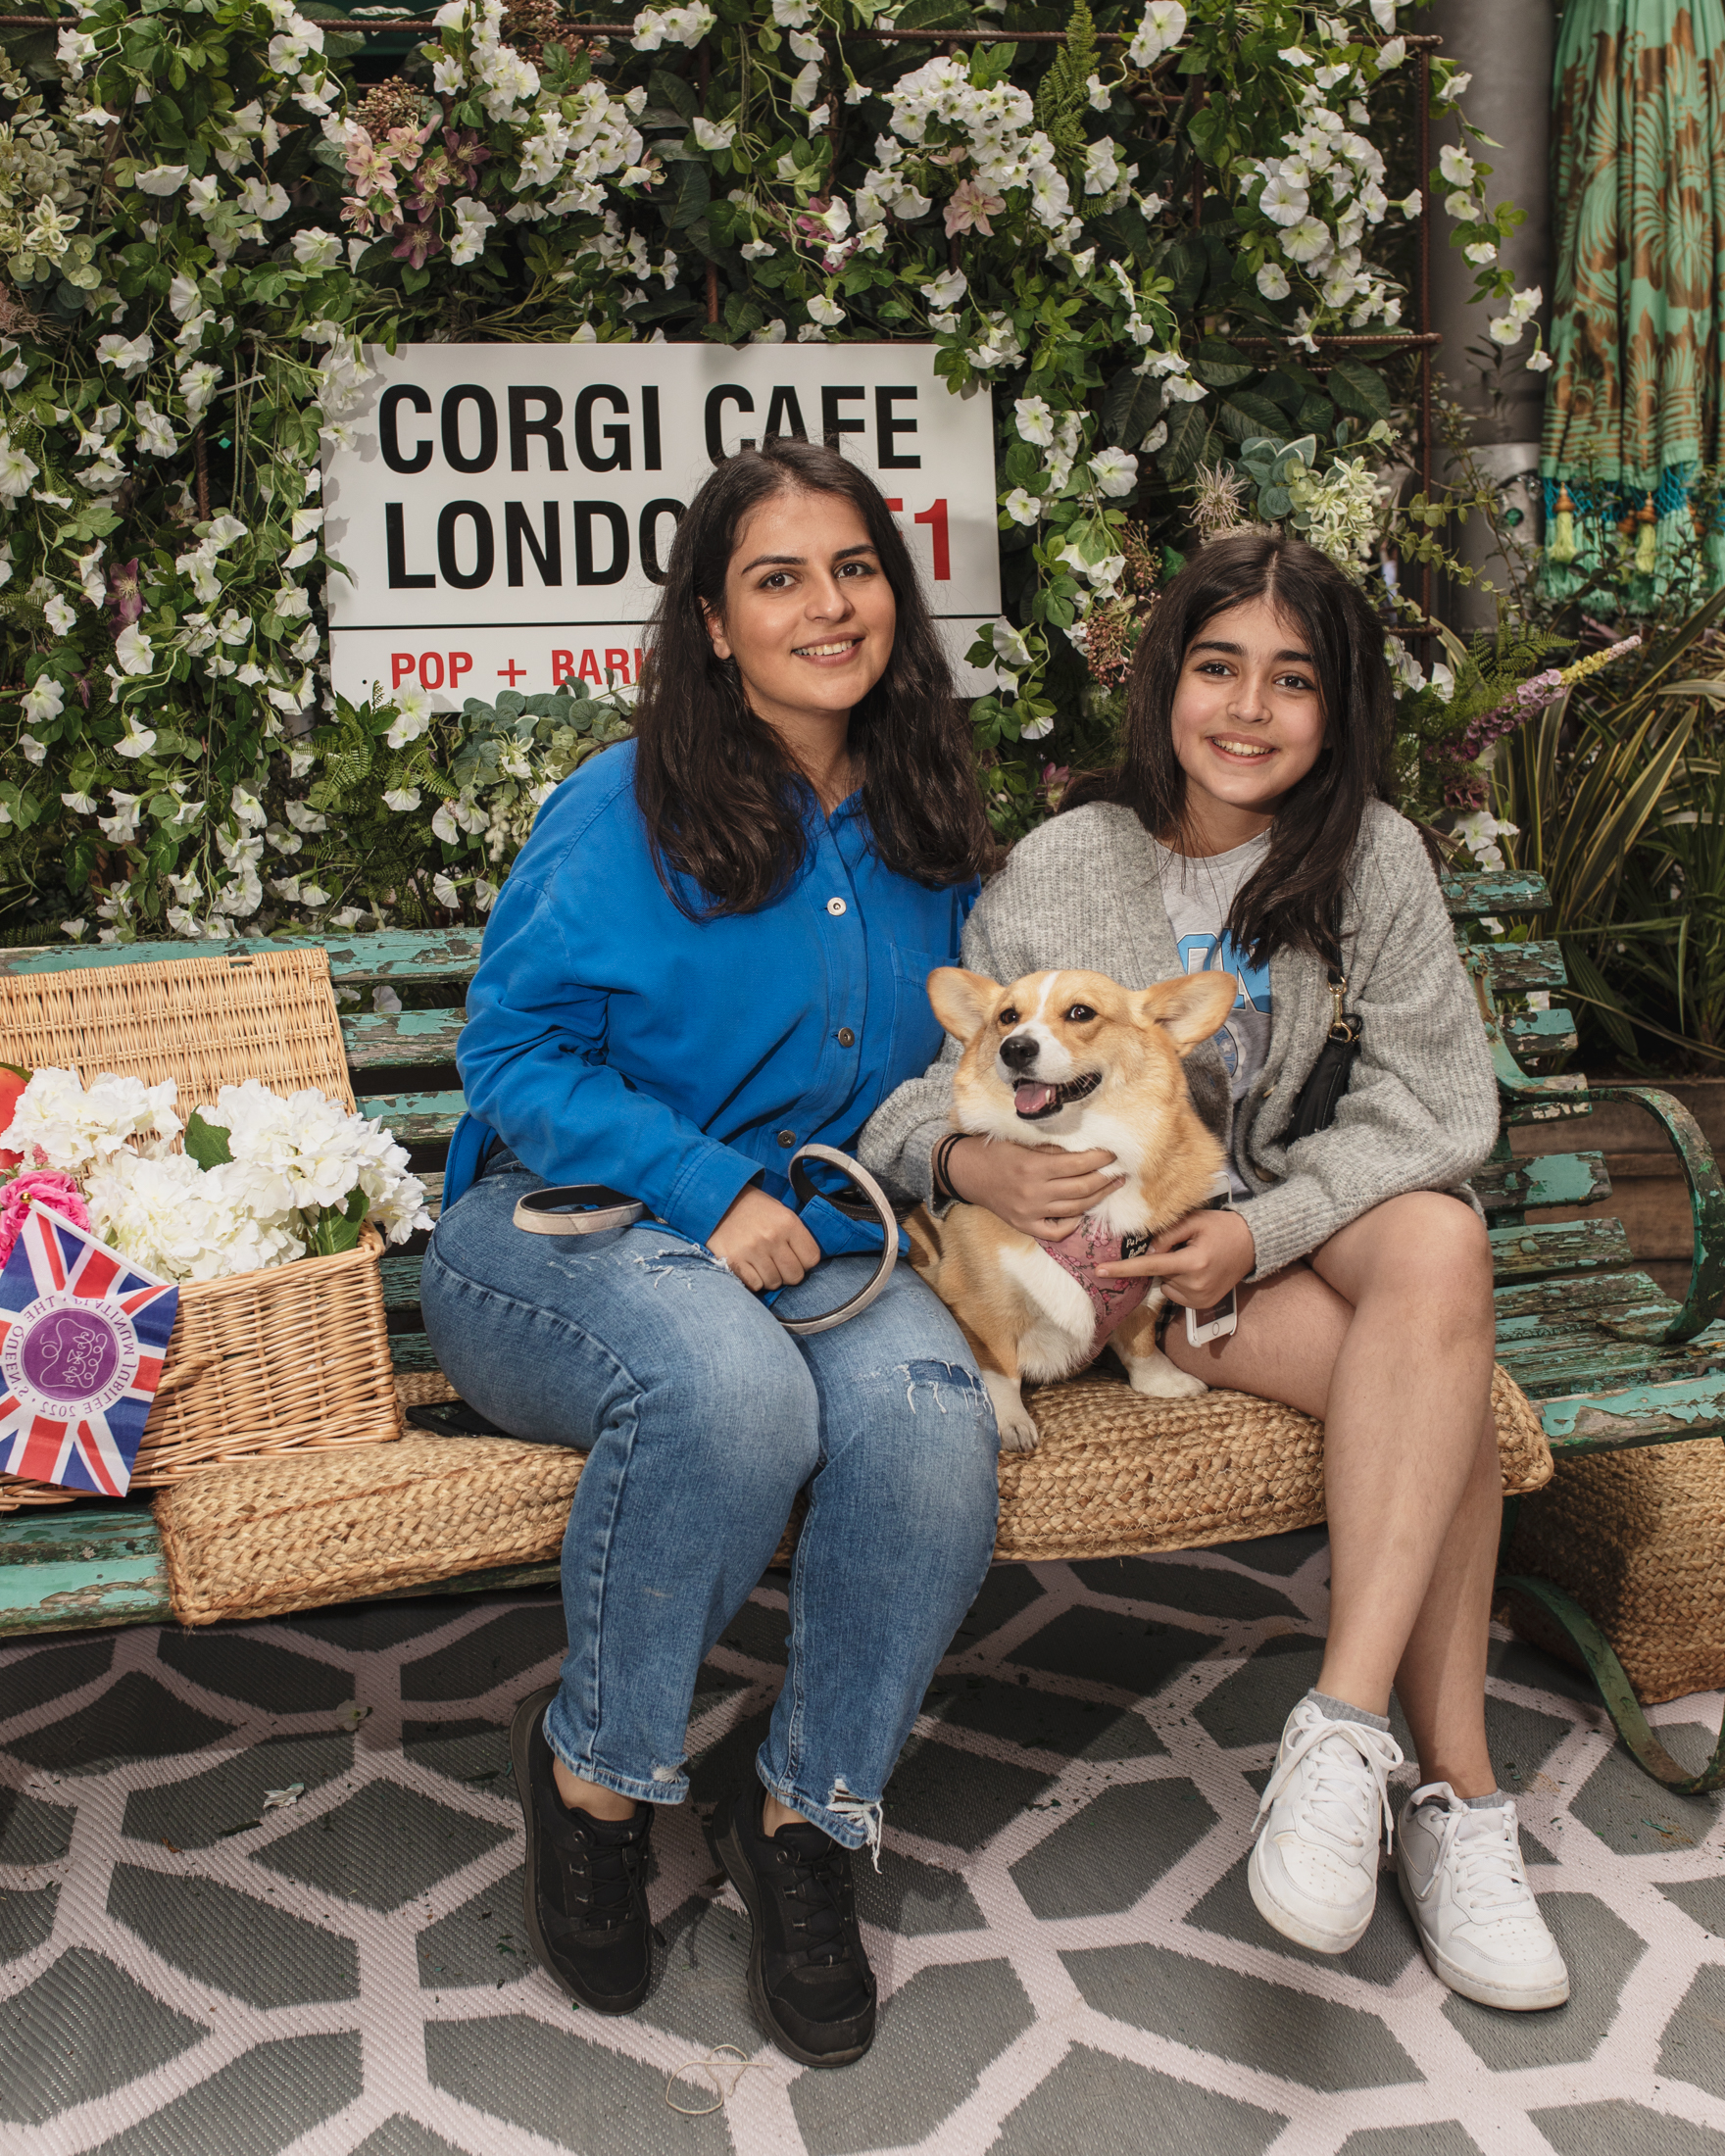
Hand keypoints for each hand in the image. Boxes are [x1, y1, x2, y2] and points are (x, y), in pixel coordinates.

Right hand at [708, 1185, 821, 1292]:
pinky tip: (750, 1267)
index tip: (796, 1257)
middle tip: (779, 1263)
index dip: (805, 1261)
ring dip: (770, 1277)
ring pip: (774, 1283)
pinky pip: (755, 1285)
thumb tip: (807, 1263)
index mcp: (788, 1222)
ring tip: (762, 1263)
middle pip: (794, 1275)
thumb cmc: (754, 1208)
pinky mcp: (733, 1261)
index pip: (812, 1258)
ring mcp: (752, 1250)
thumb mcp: (781, 1211)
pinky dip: (754, 1280)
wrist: (719, 1201)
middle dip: (789, 1273)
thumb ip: (796, 1235)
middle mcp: (772, 1237)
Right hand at [944, 1135, 1122, 1239]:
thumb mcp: (1022, 1141)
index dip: (1100, 1159)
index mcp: (1033, 1167)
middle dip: (1106, 1179)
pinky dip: (1072, 1224)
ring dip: (1097, 1198)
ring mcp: (1029, 1213)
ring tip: (1110, 1187)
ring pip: (1075, 1210)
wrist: (966, 1172)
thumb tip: (1085, 1149)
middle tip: (1119, 1171)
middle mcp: (1033, 1193)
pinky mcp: (1023, 1225)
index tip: (1113, 1153)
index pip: (1078, 1164)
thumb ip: (1052, 1148)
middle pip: (1082, 1188)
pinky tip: (1081, 1213)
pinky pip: (1055, 1232)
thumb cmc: (994, 1151)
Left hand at [1095, 1205, 1255, 1306]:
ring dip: (1173, 1272)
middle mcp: (1195, 1285)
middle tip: (1187, 1247)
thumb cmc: (1223, 1228)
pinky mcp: (1202, 1305)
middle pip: (1159, 1274)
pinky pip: (1176, 1293)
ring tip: (1196, 1258)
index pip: (1150, 1266)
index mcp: (1192, 1262)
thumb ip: (1167, 1233)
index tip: (1099, 1271)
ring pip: (1166, 1284)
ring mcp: (1200, 1298)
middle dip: (1165, 1259)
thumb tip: (1149, 1250)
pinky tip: (1197, 1271)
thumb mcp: (1195, 1220)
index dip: (1123, 1269)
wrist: (1253, 1244)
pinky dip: (1180, 1282)